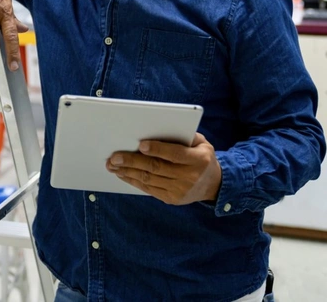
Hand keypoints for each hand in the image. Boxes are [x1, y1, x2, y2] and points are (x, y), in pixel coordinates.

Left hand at [107, 133, 221, 204]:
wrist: (214, 185)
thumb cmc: (201, 157)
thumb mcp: (201, 143)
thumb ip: (183, 136)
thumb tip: (157, 129)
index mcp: (198, 160)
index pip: (175, 154)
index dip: (157, 149)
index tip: (140, 145)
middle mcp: (189, 176)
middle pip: (156, 168)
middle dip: (132, 161)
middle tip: (114, 157)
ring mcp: (180, 190)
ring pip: (149, 180)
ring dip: (128, 172)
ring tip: (112, 165)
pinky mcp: (171, 199)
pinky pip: (149, 189)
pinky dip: (133, 181)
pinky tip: (122, 174)